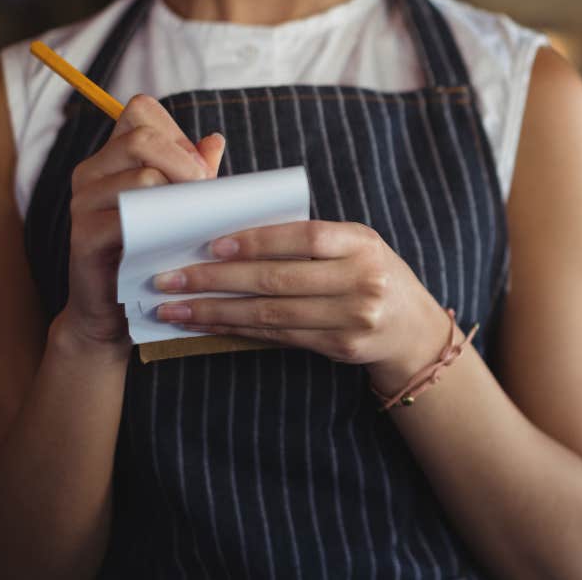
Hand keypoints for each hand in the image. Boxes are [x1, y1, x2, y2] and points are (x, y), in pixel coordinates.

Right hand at [62, 94, 223, 346]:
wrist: (114, 309)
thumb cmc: (151, 251)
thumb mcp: (177, 206)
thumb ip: (193, 173)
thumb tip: (214, 140)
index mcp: (111, 158)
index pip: (141, 110)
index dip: (177, 132)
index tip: (199, 168)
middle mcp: (90, 172)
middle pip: (142, 137)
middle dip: (185, 162)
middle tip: (207, 192)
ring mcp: (82, 203)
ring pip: (142, 176)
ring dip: (181, 197)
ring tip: (196, 220)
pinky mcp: (83, 237)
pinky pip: (129, 217)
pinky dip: (162, 225)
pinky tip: (177, 240)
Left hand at [151, 220, 452, 391]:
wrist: (412, 327)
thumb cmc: (371, 273)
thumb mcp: (355, 245)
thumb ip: (310, 240)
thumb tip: (234, 234)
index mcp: (362, 243)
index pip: (304, 237)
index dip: (256, 241)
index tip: (211, 245)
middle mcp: (362, 280)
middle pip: (278, 280)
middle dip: (216, 280)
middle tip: (169, 279)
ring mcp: (354, 318)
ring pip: (271, 314)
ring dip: (215, 311)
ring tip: (174, 309)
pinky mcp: (341, 347)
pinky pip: (279, 336)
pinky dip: (238, 330)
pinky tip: (208, 324)